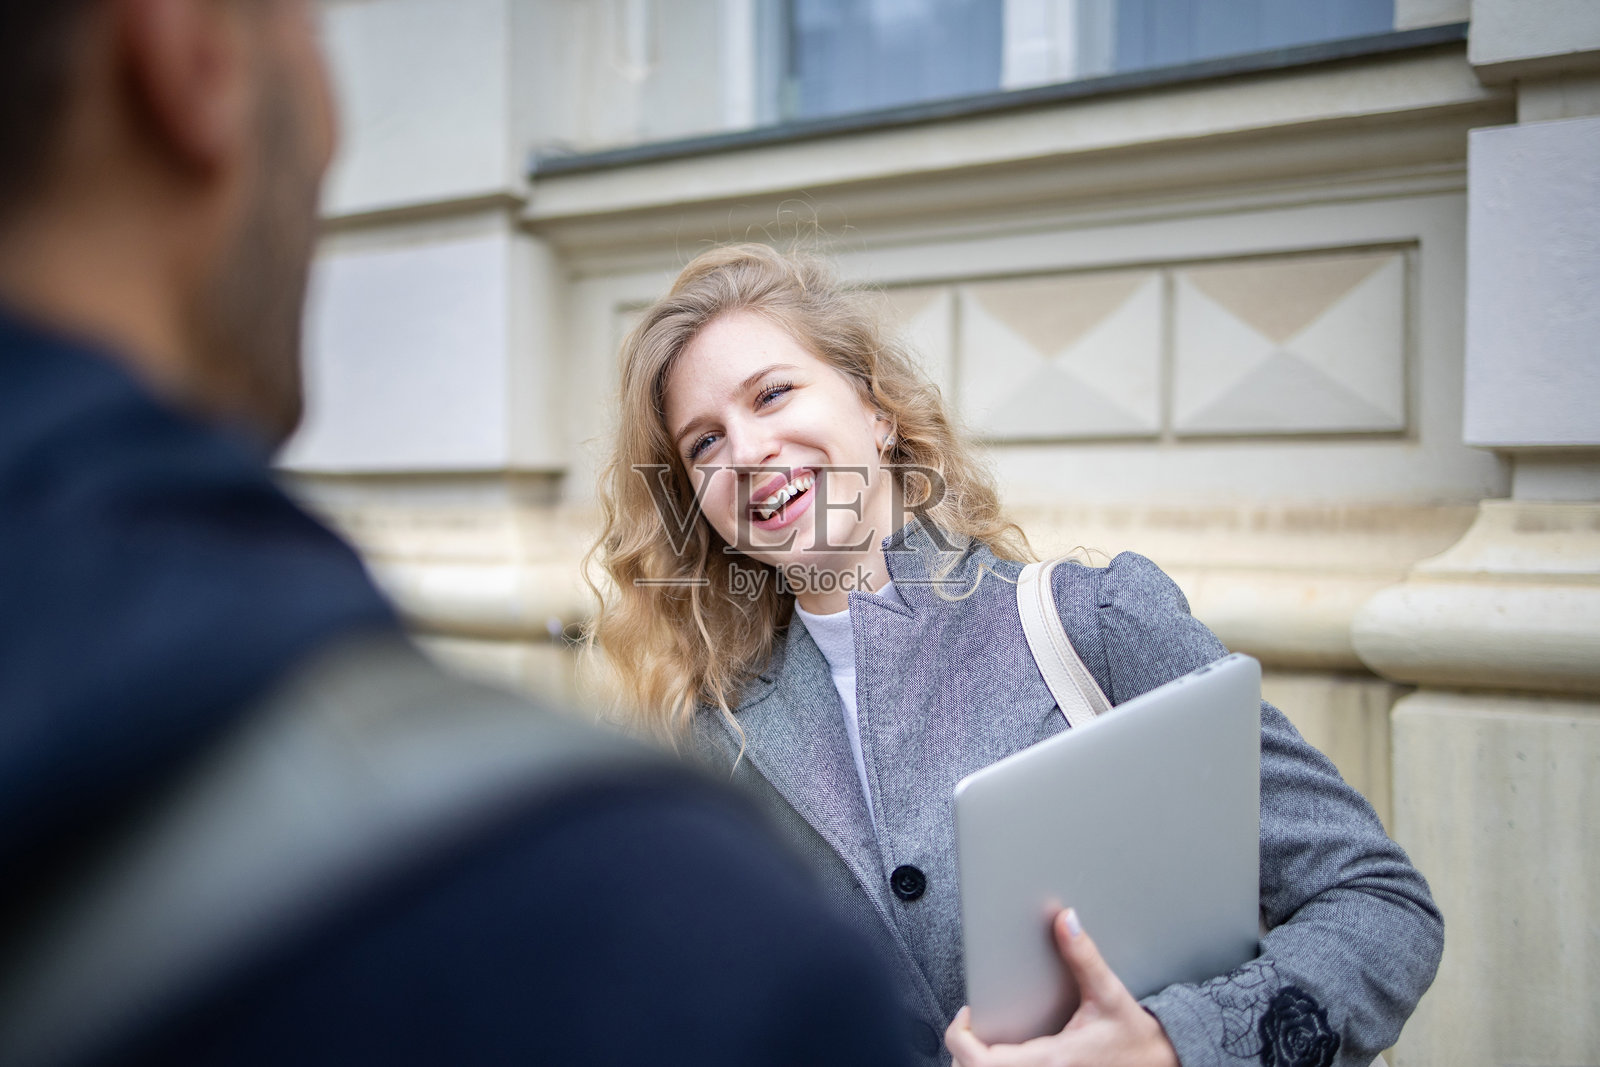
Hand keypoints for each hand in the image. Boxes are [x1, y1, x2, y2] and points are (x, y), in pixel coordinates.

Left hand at [945, 908, 1179, 1066]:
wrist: (1159, 1063)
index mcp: (1051, 1060)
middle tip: (969, 1024)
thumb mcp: (1109, 993)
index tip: (967, 1013)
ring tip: (979, 1038)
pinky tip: (998, 1052)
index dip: (961, 1038)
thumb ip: (1084, 957)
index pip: (983, 1063)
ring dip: (975, 1062)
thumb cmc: (1134, 1037)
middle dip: (961, 1052)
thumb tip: (1066, 921)